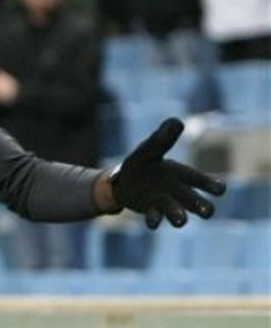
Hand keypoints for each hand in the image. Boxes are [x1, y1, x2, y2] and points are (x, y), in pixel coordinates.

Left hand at [111, 118, 225, 228]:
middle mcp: (179, 192)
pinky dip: (154, 220)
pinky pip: (155, 218)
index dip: (213, 185)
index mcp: (182, 175)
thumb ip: (162, 139)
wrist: (123, 181)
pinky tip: (152, 221)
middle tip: (206, 211)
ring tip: (181, 220)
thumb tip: (177, 121)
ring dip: (180, 216)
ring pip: (179, 214)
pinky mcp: (150, 211)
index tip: (219, 189)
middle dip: (204, 207)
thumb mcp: (149, 149)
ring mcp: (165, 204)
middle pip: (198, 203)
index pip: (203, 181)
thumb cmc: (142, 163)